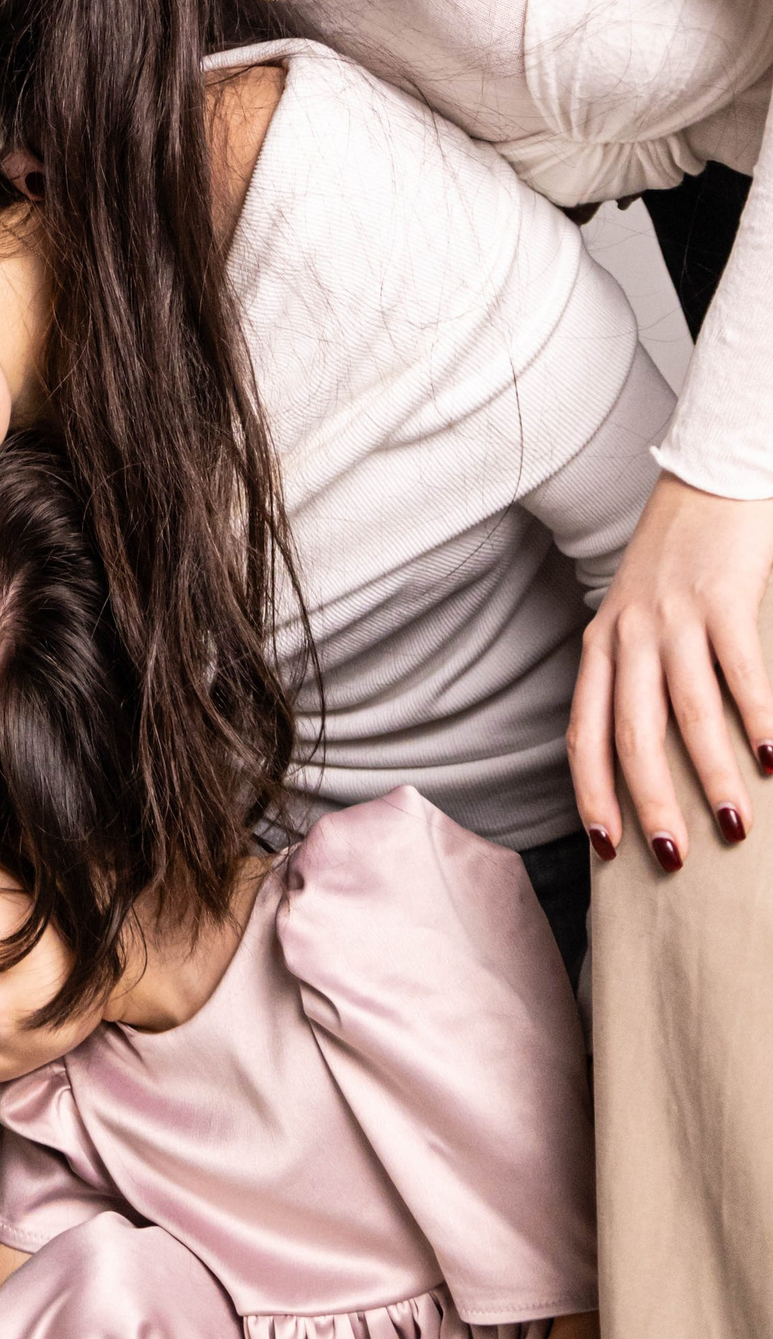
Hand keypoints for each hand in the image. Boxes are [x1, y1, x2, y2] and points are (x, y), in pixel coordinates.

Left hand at [568, 473, 772, 868]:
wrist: (707, 479)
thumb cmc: (674, 561)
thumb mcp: (634, 617)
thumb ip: (635, 676)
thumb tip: (652, 757)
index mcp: (601, 646)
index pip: (583, 733)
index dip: (591, 793)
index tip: (606, 849)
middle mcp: (629, 635)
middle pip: (630, 734)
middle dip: (650, 802)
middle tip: (672, 859)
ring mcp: (675, 618)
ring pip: (687, 712)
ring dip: (712, 776)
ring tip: (735, 827)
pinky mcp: (723, 599)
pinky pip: (740, 672)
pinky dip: (760, 719)